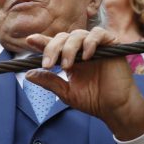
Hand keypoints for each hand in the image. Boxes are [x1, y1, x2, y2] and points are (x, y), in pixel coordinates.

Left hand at [25, 28, 143, 140]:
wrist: (116, 109)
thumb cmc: (93, 101)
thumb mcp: (66, 92)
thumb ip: (49, 81)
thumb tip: (28, 74)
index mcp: (70, 58)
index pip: (54, 45)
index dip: (41, 41)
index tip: (29, 40)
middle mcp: (81, 49)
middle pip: (63, 37)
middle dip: (52, 48)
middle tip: (48, 64)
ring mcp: (95, 46)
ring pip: (78, 34)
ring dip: (69, 48)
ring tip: (67, 65)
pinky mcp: (111, 44)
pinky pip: (98, 34)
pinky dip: (90, 42)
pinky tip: (86, 56)